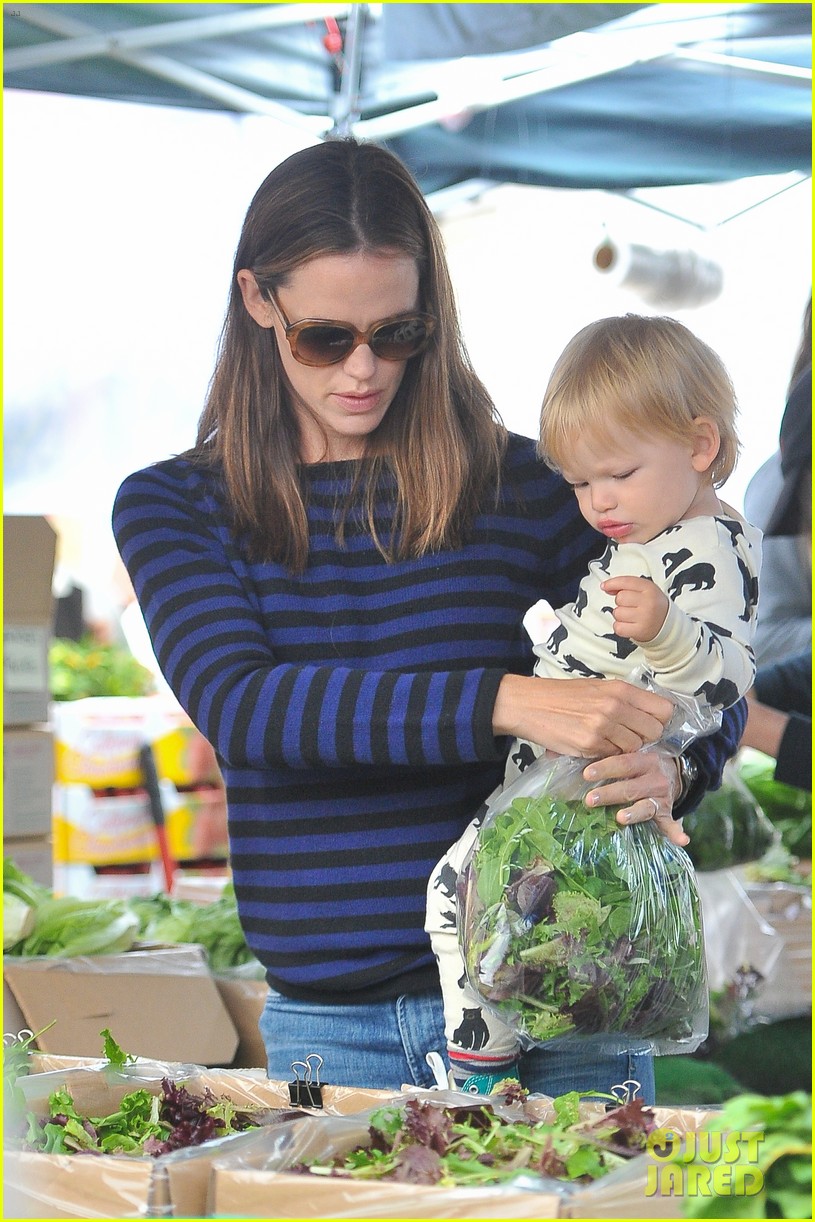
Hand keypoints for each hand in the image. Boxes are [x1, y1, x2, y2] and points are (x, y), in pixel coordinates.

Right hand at [493, 674, 673, 757]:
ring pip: (635, 747)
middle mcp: (615, 706)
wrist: (528, 704)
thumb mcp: (597, 688)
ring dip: (625, 749)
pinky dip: (606, 755)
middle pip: (654, 731)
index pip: (664, 709)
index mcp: (620, 689)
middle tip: (628, 737)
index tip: (649, 725)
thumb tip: (648, 717)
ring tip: (607, 741)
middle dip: (645, 738)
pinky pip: (613, 756)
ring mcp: (603, 726)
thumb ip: (623, 700)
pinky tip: (592, 746)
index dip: (660, 720)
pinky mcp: (590, 745)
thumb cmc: (561, 696)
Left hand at [582, 750, 688, 845]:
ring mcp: (662, 797)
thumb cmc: (642, 764)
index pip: (623, 763)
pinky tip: (681, 840)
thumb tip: (580, 762)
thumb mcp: (634, 755)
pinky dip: (676, 833)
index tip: (586, 774)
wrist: (676, 771)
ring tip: (620, 818)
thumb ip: (614, 759)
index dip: (605, 768)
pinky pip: (671, 824)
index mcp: (645, 761)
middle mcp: (655, 779)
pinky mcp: (666, 813)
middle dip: (609, 794)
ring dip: (633, 813)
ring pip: (646, 806)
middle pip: (630, 788)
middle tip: (590, 800)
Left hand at [601, 576, 668, 642]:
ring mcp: (644, 617)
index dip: (612, 583)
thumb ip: (627, 585)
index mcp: (650, 589)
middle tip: (630, 606)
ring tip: (631, 616)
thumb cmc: (654, 606)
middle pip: (620, 598)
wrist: (667, 625)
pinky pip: (618, 627)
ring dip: (620, 615)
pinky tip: (629, 624)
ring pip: (617, 613)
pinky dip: (620, 626)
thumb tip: (607, 586)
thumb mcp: (645, 589)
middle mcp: (648, 602)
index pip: (626, 582)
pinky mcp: (639, 631)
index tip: (605, 586)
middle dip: (621, 602)